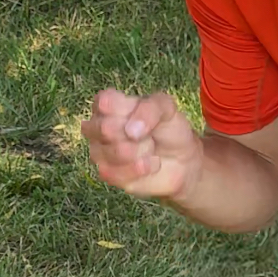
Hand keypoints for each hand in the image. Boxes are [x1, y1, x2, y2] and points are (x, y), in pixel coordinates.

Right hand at [81, 88, 203, 201]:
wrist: (180, 161)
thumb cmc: (168, 129)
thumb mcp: (166, 108)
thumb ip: (150, 109)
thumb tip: (130, 132)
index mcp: (108, 104)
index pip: (104, 102)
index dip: (126, 111)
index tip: (144, 112)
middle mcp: (97, 126)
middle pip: (105, 128)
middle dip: (137, 134)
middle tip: (149, 134)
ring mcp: (98, 151)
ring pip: (115, 152)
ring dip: (143, 152)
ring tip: (150, 149)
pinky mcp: (106, 173)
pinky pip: (116, 173)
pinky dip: (140, 169)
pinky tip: (149, 164)